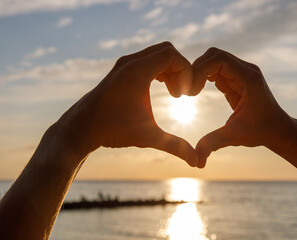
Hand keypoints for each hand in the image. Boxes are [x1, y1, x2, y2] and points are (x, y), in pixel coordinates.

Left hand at [54, 42, 198, 166]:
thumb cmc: (113, 130)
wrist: (81, 128)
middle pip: (166, 51)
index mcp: (137, 71)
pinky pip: (148, 60)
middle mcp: (130, 62)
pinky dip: (159, 70)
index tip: (186, 94)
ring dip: (170, 70)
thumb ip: (176, 147)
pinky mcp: (121, 69)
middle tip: (180, 94)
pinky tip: (162, 89)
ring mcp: (124, 64)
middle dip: (180, 70)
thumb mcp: (148, 137)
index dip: (186, 72)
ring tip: (173, 94)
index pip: (172, 55)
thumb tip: (198, 163)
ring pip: (157, 54)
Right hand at [191, 48, 292, 167]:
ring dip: (199, 72)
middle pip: (214, 54)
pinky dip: (203, 76)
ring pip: (213, 59)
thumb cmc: (260, 131)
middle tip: (188, 91)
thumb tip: (195, 162)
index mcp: (249, 78)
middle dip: (196, 69)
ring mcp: (241, 72)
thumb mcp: (235, 136)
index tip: (192, 92)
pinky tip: (197, 91)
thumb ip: (214, 143)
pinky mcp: (236, 78)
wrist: (277, 129)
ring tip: (191, 92)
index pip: (219, 59)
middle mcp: (246, 70)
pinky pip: (216, 69)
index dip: (200, 70)